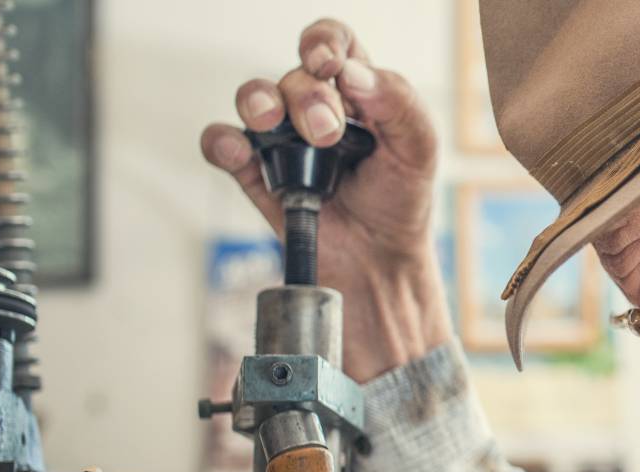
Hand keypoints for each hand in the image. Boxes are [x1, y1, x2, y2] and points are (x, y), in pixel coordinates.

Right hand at [201, 19, 453, 381]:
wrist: (378, 261)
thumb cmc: (399, 200)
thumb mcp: (418, 149)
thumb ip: (398, 103)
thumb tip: (353, 73)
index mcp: (357, 90)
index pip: (334, 44)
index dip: (324, 42)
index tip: (329, 65)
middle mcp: (312, 106)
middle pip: (295, 76)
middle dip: (309, 98)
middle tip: (328, 134)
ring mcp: (281, 138)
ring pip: (253, 97)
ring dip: (260, 102)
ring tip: (275, 124)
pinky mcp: (254, 171)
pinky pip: (221, 143)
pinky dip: (221, 141)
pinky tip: (237, 150)